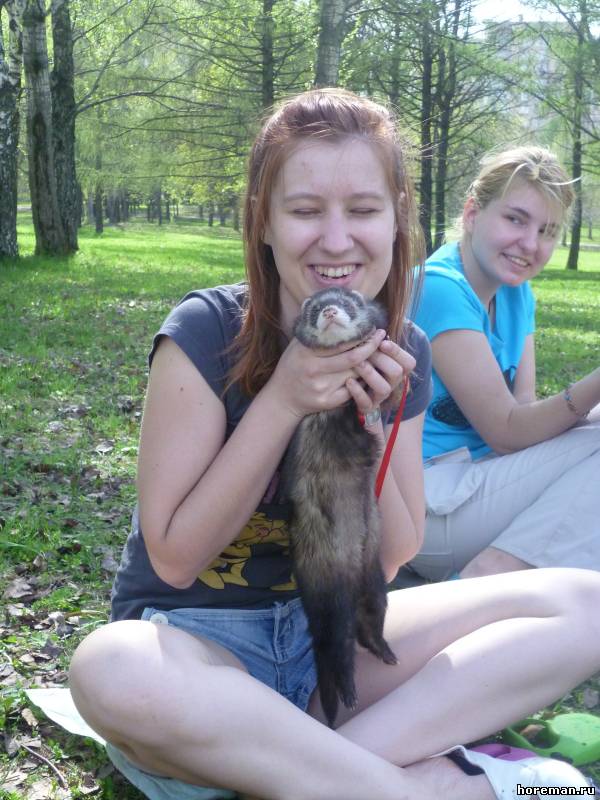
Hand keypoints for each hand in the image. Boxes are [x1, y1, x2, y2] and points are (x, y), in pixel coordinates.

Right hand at [269, 330, 387, 417]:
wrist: (282, 397)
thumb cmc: (292, 366)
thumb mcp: (297, 345)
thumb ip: (314, 330)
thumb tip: (332, 309)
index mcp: (306, 352)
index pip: (340, 342)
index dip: (360, 334)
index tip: (372, 327)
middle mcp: (314, 369)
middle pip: (352, 358)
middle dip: (370, 347)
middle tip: (380, 337)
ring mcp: (321, 387)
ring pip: (355, 374)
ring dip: (368, 364)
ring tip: (376, 354)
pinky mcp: (327, 401)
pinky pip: (352, 391)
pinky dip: (361, 382)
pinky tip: (364, 375)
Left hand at [346, 335, 415, 416]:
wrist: (349, 391)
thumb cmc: (364, 364)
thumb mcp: (373, 353)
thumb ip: (377, 343)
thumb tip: (375, 328)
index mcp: (398, 370)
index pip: (409, 362)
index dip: (397, 352)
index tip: (383, 342)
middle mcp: (392, 384)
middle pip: (397, 373)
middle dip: (380, 360)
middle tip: (365, 351)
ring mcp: (380, 396)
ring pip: (384, 388)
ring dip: (370, 374)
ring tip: (357, 363)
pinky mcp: (368, 407)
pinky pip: (366, 402)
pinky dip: (358, 391)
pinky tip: (349, 381)